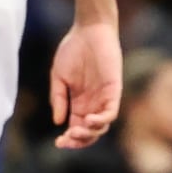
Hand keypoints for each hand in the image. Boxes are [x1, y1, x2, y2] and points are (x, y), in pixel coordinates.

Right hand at [51, 21, 121, 147]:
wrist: (89, 30)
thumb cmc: (73, 49)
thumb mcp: (59, 76)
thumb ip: (58, 98)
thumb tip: (58, 122)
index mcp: (78, 102)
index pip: (76, 127)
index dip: (69, 139)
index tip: (57, 143)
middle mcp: (92, 103)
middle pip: (89, 132)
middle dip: (78, 141)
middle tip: (66, 140)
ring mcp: (104, 98)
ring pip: (101, 126)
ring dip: (89, 133)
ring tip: (76, 131)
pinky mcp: (114, 90)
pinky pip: (111, 112)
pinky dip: (101, 119)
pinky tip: (89, 119)